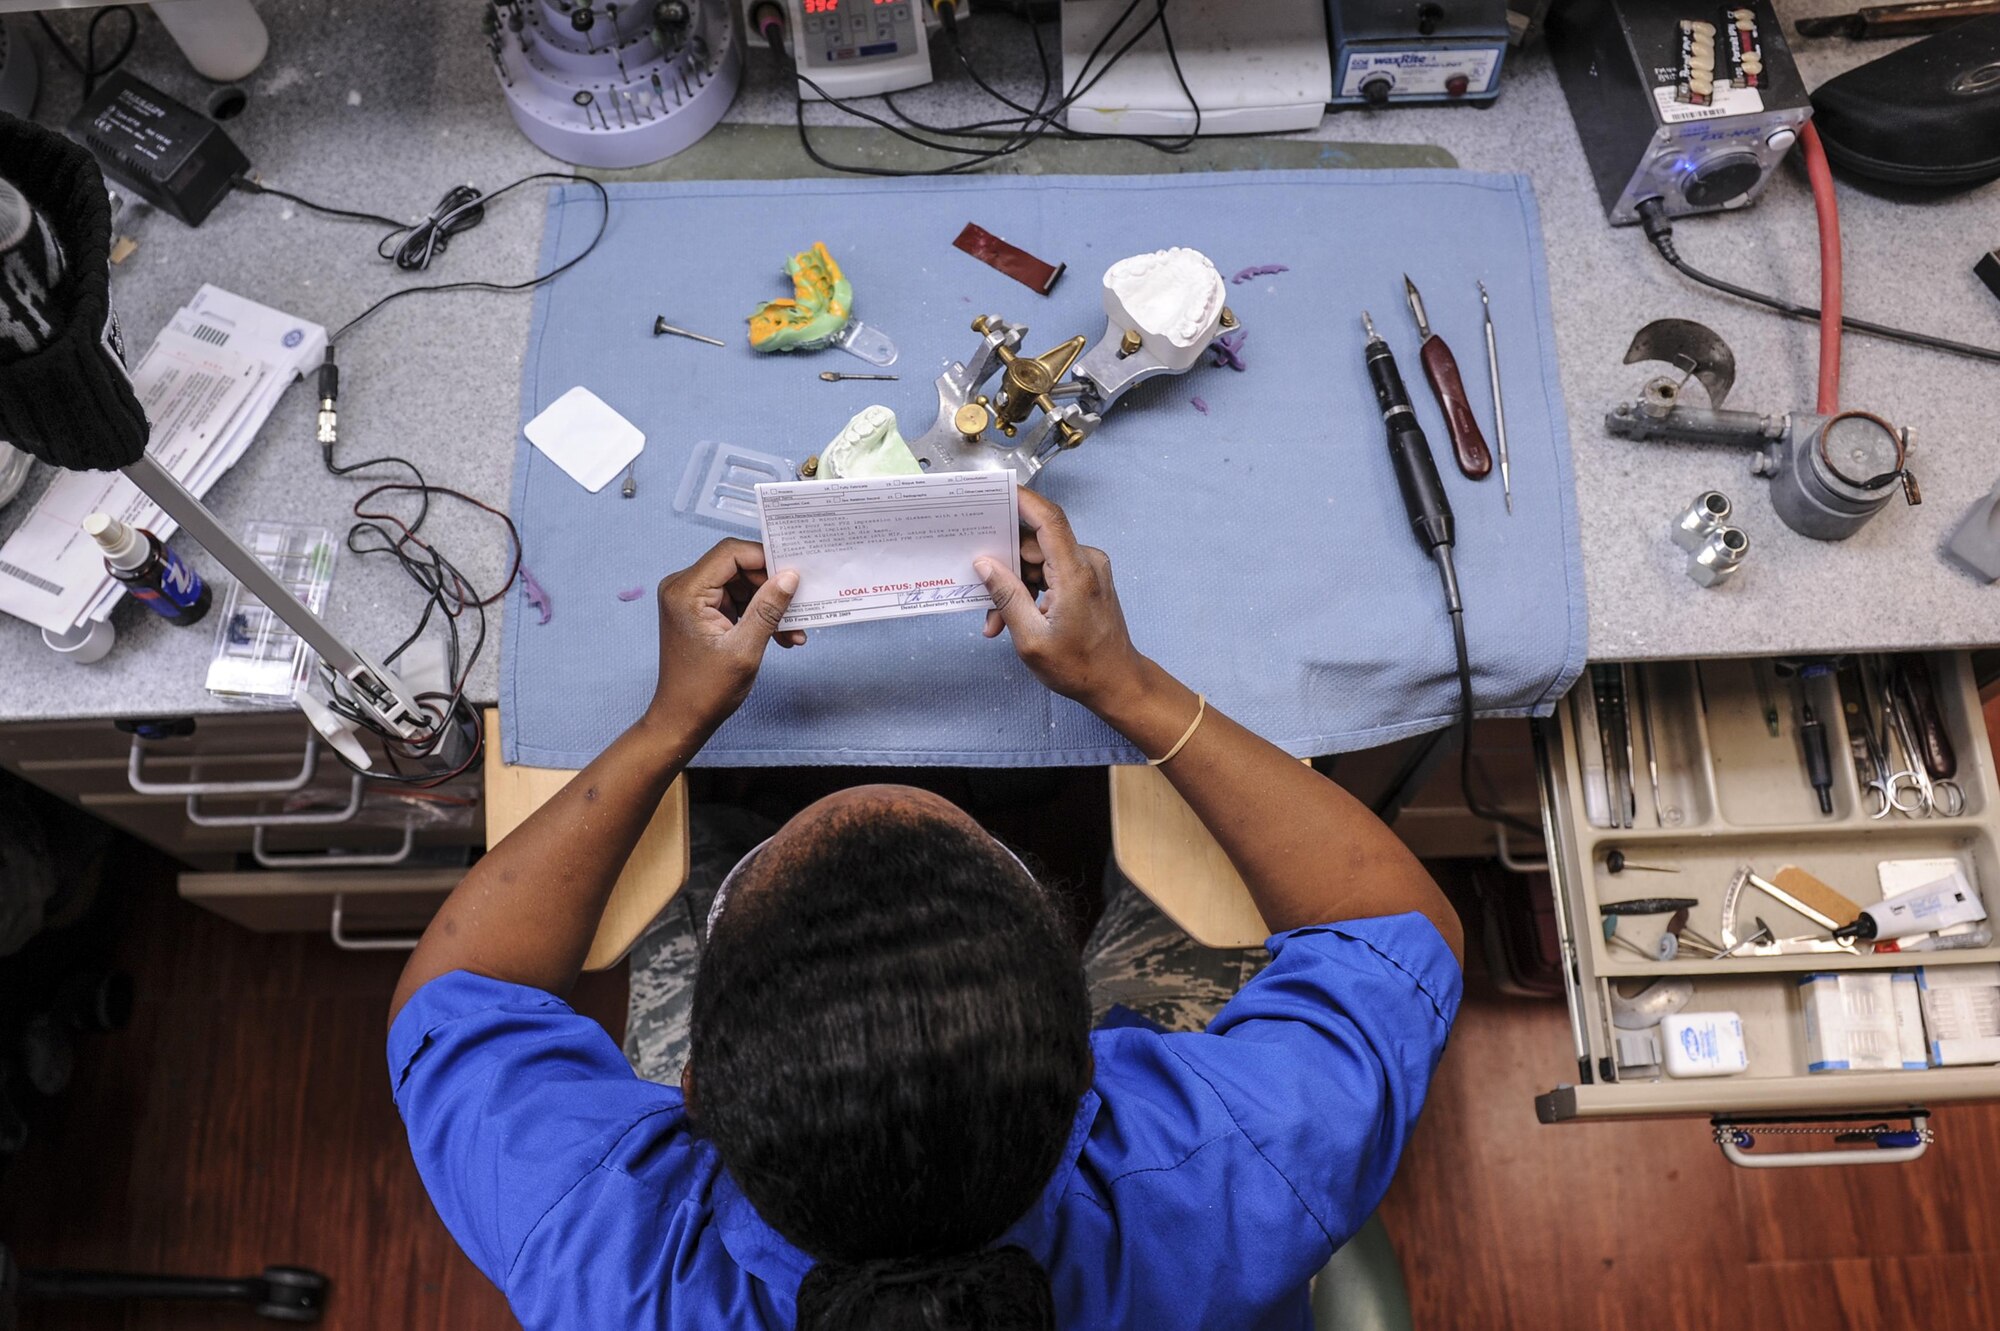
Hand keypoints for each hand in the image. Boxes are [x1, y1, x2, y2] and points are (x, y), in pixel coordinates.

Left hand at [646, 539, 802, 737]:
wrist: (682, 718)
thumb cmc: (705, 690)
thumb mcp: (745, 648)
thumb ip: (768, 608)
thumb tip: (790, 577)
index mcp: (686, 591)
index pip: (731, 554)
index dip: (765, 560)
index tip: (795, 574)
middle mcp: (683, 588)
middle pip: (737, 567)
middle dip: (770, 586)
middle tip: (798, 606)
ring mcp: (691, 599)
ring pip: (741, 585)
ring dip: (768, 604)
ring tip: (792, 630)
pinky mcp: (700, 611)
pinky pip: (736, 601)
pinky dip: (757, 614)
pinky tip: (780, 635)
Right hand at [975, 490, 1148, 712]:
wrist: (1117, 683)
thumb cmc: (1080, 667)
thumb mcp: (1031, 638)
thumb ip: (1006, 596)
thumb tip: (984, 565)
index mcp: (1075, 573)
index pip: (1048, 519)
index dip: (1022, 500)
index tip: (996, 492)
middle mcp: (1086, 564)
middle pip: (1035, 544)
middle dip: (1004, 566)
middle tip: (979, 589)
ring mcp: (1088, 571)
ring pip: (1038, 562)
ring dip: (1014, 586)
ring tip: (996, 621)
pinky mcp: (1086, 581)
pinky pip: (1049, 574)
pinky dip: (1029, 593)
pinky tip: (1012, 619)